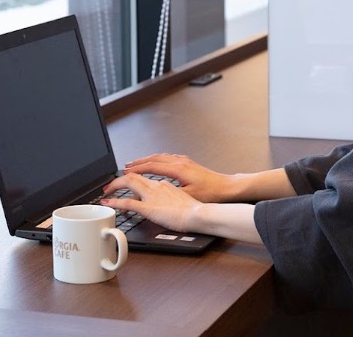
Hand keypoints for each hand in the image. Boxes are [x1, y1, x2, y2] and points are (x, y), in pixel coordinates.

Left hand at [101, 173, 202, 233]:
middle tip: (109, 185)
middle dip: (118, 179)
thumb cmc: (195, 210)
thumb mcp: (182, 200)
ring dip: (114, 185)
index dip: (132, 176)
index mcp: (164, 184)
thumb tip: (166, 204)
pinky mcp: (148, 207)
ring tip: (106, 191)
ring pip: (128, 182)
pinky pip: (127, 202)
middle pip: (133, 175)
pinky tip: (108, 202)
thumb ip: (171, 199)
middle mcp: (156, 185)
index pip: (144, 176)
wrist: (199, 214)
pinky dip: (115, 201)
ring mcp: (152, 195)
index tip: (125, 179)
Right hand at [120, 153, 235, 202]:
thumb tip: (156, 194)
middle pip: (153, 158)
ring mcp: (184, 161)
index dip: (137, 169)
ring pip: (160, 157)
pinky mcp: (188, 163)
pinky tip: (155, 164)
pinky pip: (167, 158)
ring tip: (136, 164)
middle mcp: (179, 161)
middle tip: (125, 167)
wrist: (227, 187)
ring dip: (147, 160)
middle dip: (138, 162)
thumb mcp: (189, 196)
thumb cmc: (211, 192)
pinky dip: (157, 160)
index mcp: (178, 169)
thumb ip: (171, 193)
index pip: (152, 166)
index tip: (125, 172)